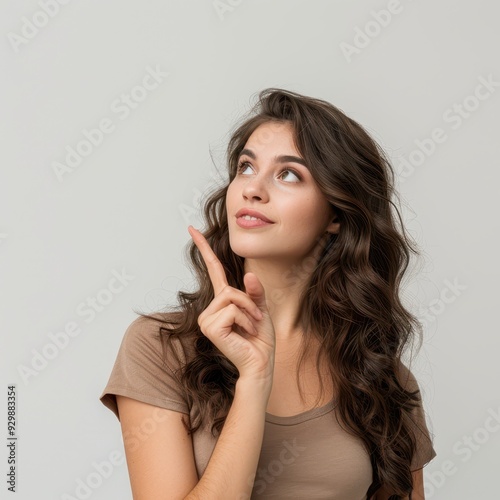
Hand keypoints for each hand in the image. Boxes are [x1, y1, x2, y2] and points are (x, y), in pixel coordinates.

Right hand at [188, 226, 275, 384]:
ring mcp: (207, 318)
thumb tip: (246, 274)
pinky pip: (232, 310)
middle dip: (249, 302)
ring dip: (249, 311)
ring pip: (232, 297)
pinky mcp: (210, 327)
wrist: (261, 363)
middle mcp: (211, 308)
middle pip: (230, 288)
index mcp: (222, 301)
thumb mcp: (261, 308)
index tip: (192, 229)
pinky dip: (245, 320)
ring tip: (250, 328)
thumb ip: (254, 291)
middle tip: (256, 321)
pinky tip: (244, 333)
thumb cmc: (260, 339)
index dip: (204, 248)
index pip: (212, 269)